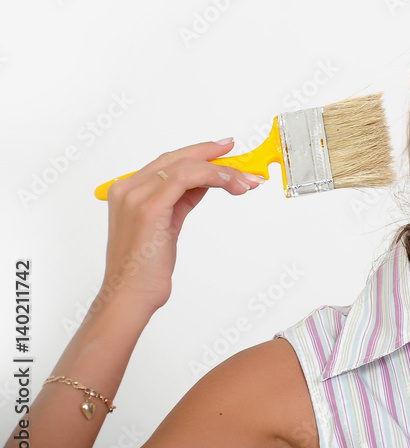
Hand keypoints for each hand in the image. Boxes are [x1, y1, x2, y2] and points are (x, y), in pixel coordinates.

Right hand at [101, 137, 262, 315]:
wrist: (131, 295)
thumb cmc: (147, 267)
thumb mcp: (168, 223)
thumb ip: (182, 198)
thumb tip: (206, 180)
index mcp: (127, 190)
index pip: (168, 161)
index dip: (199, 153)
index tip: (224, 151)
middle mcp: (127, 188)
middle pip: (177, 157)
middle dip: (214, 156)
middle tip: (243, 161)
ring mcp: (135, 195)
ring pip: (186, 165)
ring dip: (221, 171)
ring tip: (245, 182)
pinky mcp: (148, 206)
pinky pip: (186, 177)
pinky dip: (213, 176)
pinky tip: (231, 184)